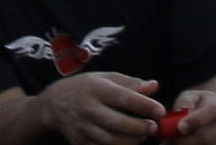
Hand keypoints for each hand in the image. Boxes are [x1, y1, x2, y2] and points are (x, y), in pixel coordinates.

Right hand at [39, 69, 166, 144]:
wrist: (55, 104)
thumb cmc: (86, 88)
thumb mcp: (106, 78)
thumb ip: (130, 83)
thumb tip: (154, 86)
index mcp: (97, 88)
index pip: (123, 97)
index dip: (144, 105)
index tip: (160, 110)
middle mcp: (89, 109)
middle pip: (117, 123)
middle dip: (139, 127)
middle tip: (154, 127)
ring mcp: (83, 128)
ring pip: (110, 140)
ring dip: (130, 140)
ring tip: (142, 136)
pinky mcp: (80, 142)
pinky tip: (128, 142)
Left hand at [166, 85, 215, 144]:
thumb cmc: (202, 104)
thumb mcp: (193, 96)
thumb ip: (185, 102)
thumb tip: (181, 112)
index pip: (211, 112)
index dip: (195, 121)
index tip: (180, 127)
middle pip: (208, 137)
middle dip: (186, 141)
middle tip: (171, 140)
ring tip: (174, 142)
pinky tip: (184, 144)